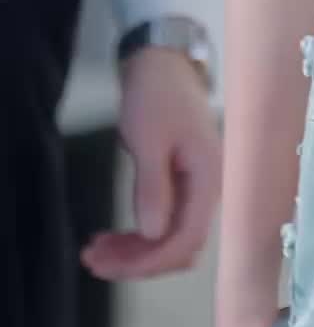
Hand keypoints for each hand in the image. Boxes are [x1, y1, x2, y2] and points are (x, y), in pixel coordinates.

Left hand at [81, 46, 221, 280]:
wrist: (160, 62)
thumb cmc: (156, 94)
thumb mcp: (148, 138)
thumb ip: (153, 188)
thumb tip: (153, 235)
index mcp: (208, 177)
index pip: (186, 240)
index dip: (149, 262)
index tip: (108, 265)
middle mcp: (208, 188)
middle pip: (178, 245)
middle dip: (136, 261)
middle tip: (91, 260)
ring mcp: (195, 187)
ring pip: (168, 237)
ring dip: (134, 252)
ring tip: (93, 251)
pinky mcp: (180, 183)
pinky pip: (163, 221)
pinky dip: (137, 235)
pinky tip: (111, 237)